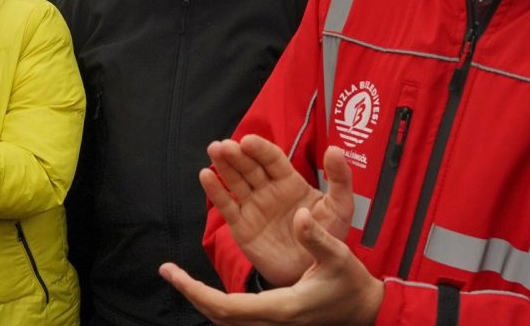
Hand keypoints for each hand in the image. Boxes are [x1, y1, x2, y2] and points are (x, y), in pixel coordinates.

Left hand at [160, 207, 383, 325]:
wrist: (362, 309)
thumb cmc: (351, 284)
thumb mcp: (339, 256)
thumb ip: (317, 238)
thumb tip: (299, 215)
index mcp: (282, 308)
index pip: (227, 307)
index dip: (197, 292)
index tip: (175, 274)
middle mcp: (271, 320)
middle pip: (219, 316)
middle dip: (190, 293)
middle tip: (167, 271)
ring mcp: (270, 323)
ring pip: (224, 318)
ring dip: (199, 296)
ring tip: (178, 275)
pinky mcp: (272, 317)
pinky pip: (236, 315)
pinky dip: (215, 300)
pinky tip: (205, 283)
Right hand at [203, 138, 353, 286]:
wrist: (314, 273)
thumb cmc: (328, 237)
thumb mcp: (340, 207)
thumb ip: (339, 179)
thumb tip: (335, 148)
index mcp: (289, 181)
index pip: (272, 159)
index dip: (260, 149)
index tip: (248, 141)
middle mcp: (268, 189)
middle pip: (249, 166)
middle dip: (236, 154)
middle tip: (224, 146)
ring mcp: (252, 206)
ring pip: (235, 181)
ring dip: (223, 165)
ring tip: (214, 151)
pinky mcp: (241, 226)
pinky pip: (226, 206)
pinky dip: (215, 191)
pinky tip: (206, 176)